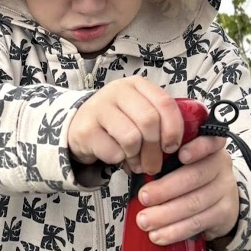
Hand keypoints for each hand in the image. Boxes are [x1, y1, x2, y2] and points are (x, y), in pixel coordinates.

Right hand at [67, 77, 185, 175]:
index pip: (164, 103)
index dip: (173, 128)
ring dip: (136, 157)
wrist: (76, 125)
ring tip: (135, 163)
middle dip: (154, 149)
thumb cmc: (114, 121)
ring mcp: (99, 109)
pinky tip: (117, 158)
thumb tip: (172, 147)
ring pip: (131, 138)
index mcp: (137, 85)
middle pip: (149, 122)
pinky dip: (118, 160)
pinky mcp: (86, 131)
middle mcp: (118, 92)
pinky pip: (113, 152)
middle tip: (154, 165)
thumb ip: (156, 121)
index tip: (172, 147)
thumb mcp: (136, 112)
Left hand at [133, 133, 239, 244]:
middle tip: (143, 198)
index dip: (198, 147)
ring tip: (144, 222)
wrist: (217, 207)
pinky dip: (175, 231)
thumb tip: (134, 169)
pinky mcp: (224, 213)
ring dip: (165, 214)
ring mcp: (225, 189)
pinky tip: (158, 235)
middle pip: (195, 176)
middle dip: (165, 189)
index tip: (181, 155)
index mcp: (209, 149)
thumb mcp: (180, 167)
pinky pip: (198, 222)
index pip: (209, 142)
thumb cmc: (190, 183)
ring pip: (194, 202)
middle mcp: (220, 166)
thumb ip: (164, 164)